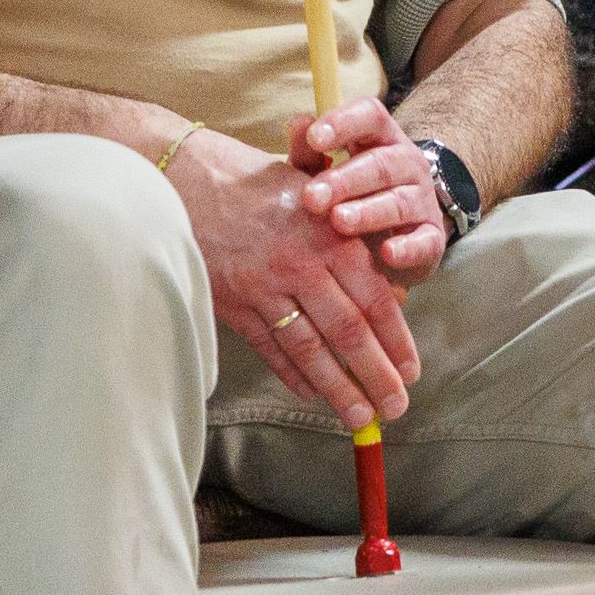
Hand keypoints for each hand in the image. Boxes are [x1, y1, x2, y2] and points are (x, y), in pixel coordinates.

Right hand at [162, 120, 425, 427]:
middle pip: (348, 332)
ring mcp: (263, 288)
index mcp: (331, 237)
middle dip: (376, 375)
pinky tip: (310, 394)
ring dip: (338, 388)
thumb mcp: (317, 198)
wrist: (182, 177)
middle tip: (396, 407)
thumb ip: (355, 245)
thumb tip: (395, 297)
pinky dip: (291, 374)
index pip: (376, 300)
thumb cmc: (258, 184)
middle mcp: (301, 265)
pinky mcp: (231, 303)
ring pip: (309, 348)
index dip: (396, 341)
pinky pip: (269, 347)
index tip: (412, 372)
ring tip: (360, 417)